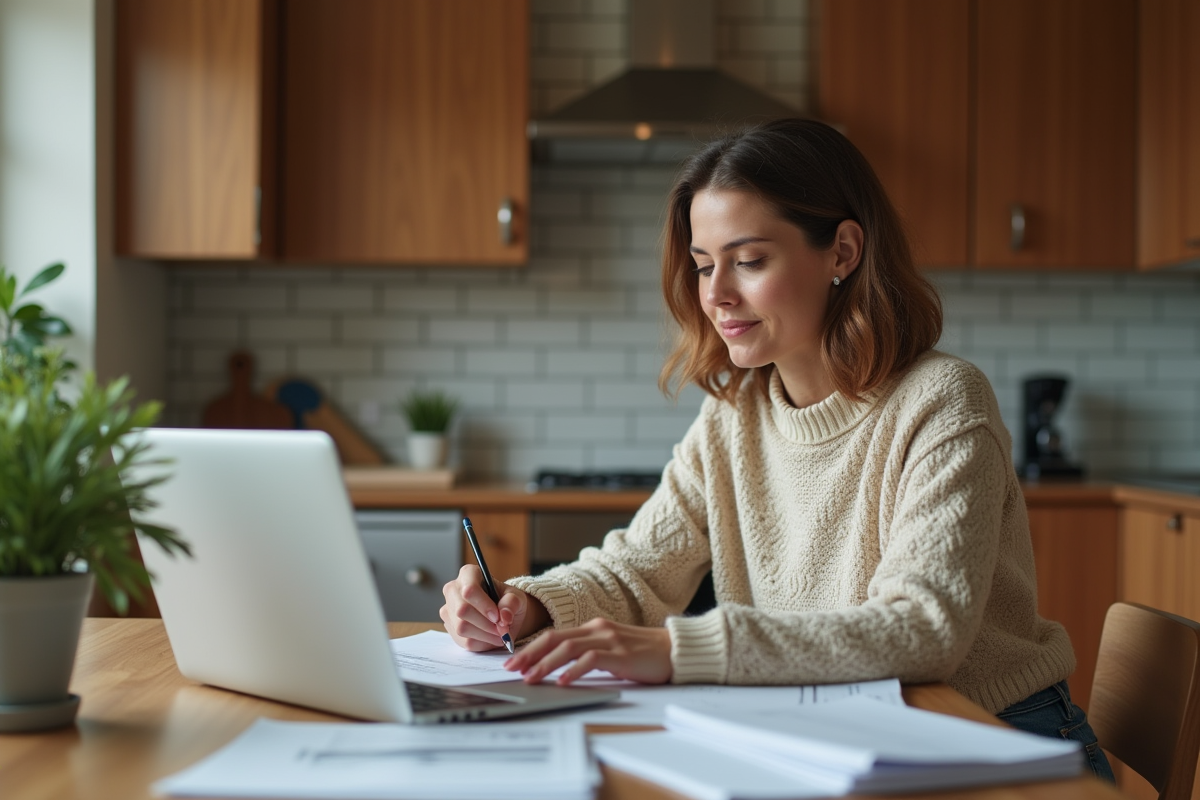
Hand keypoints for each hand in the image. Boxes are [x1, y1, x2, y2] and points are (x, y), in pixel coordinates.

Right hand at [440, 565, 548, 650]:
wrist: (502, 615)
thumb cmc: (507, 601)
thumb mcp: (516, 597)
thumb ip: (512, 603)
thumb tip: (504, 616)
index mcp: (468, 574)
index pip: (469, 590)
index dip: (484, 605)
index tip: (497, 616)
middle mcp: (453, 590)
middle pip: (462, 610)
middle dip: (485, 624)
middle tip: (502, 629)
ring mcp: (448, 609)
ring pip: (461, 627)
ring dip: (485, 635)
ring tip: (499, 633)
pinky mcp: (450, 627)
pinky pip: (463, 641)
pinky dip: (481, 643)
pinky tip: (491, 637)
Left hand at [504, 618, 672, 685]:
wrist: (676, 649)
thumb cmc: (645, 652)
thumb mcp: (612, 649)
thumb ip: (591, 654)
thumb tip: (563, 670)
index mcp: (593, 628)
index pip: (555, 635)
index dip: (532, 648)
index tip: (514, 661)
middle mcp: (598, 630)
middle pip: (555, 638)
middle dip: (530, 654)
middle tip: (512, 668)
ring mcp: (609, 640)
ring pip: (568, 648)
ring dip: (546, 664)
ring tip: (531, 677)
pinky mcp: (620, 654)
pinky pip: (591, 660)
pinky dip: (574, 671)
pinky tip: (563, 682)